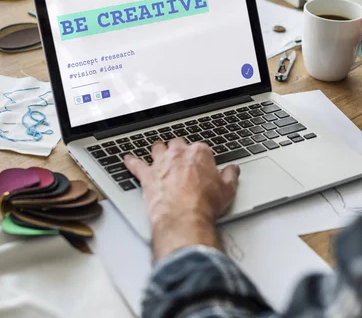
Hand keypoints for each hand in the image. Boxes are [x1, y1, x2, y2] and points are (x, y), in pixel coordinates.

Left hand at [125, 139, 239, 259]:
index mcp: (199, 153)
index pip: (200, 148)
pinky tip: (128, 159)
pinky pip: (135, 164)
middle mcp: (178, 153)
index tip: (202, 164)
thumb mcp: (227, 190)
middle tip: (181, 158)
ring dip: (158, 150)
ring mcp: (161, 163)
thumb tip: (233, 169)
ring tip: (159, 153)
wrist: (184, 217)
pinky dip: (131, 162)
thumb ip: (230, 175)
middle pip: (177, 144)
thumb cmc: (204, 204)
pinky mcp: (147, 176)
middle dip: (179, 150)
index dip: (201, 157)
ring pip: (157, 149)